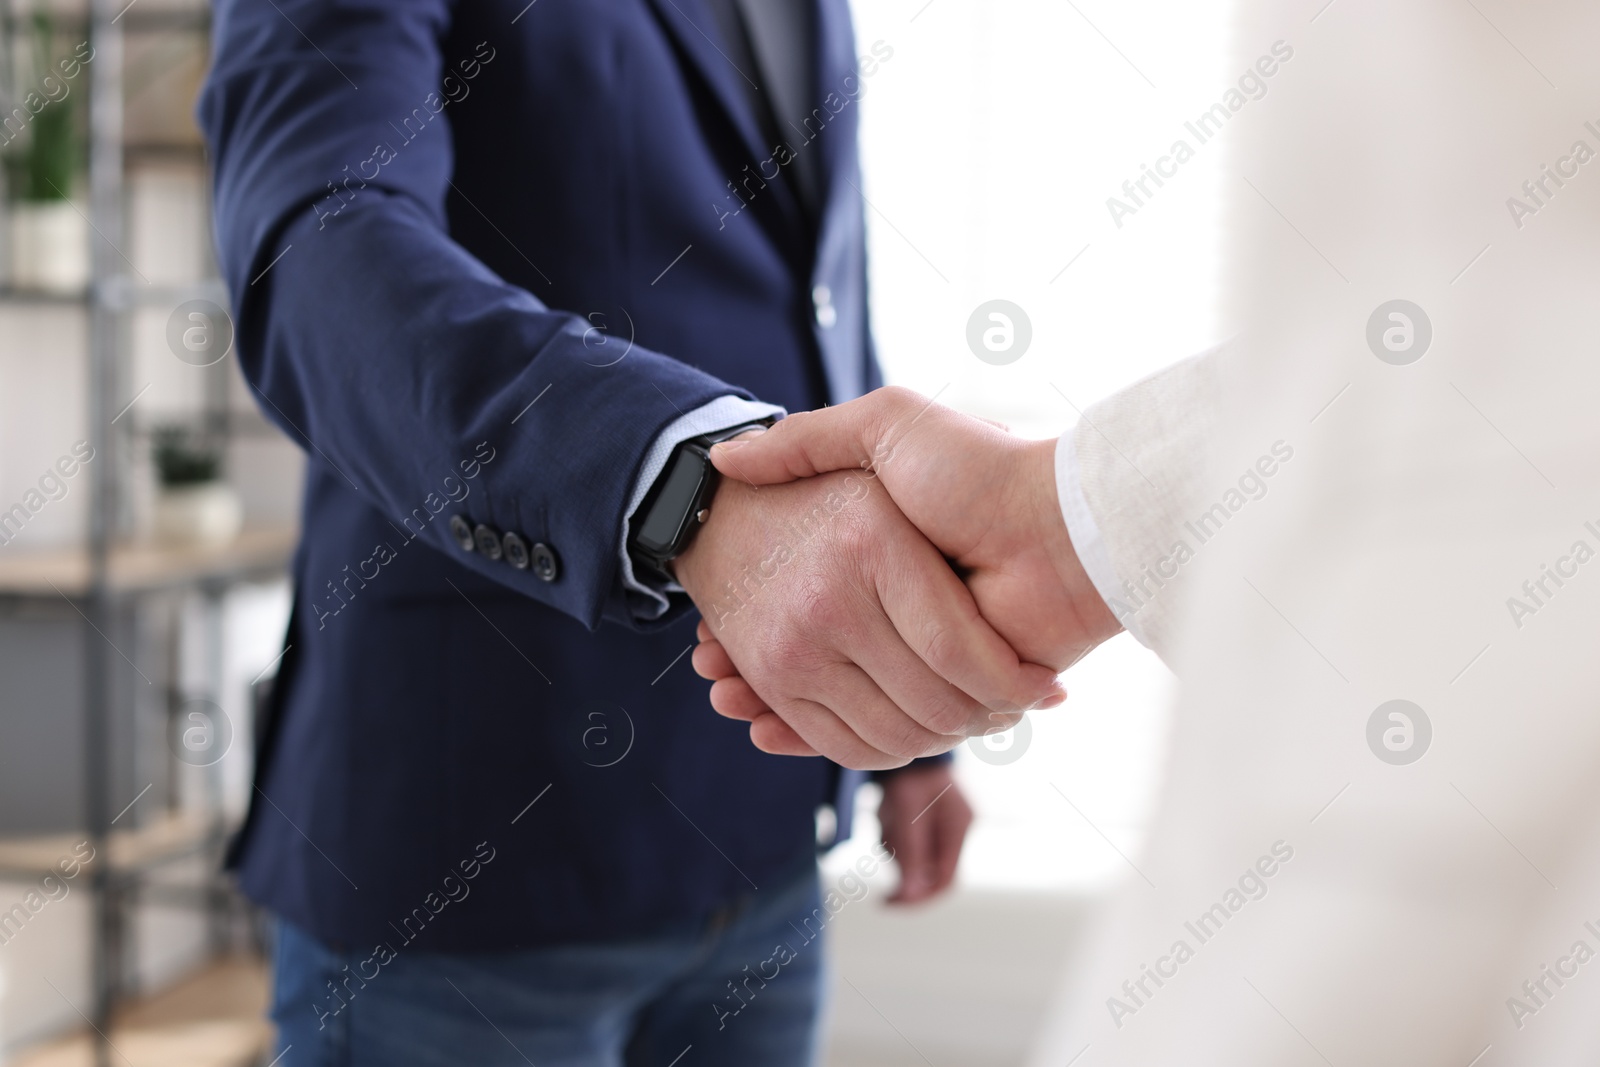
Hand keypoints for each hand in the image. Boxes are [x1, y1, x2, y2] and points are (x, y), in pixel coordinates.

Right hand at [694, 389, 1121, 744]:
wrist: (1063, 524)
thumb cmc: (978, 468)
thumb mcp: (888, 426)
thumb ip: (812, 438)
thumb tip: (726, 460)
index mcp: (877, 556)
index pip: (797, 594)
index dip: (749, 614)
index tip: (708, 627)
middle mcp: (889, 609)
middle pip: (804, 652)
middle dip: (752, 666)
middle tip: (712, 670)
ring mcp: (912, 653)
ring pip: (827, 695)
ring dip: (777, 702)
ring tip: (728, 693)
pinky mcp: (942, 692)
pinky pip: (864, 727)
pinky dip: (817, 734)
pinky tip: (766, 721)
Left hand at [878, 763, 971, 904]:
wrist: (904, 737)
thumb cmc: (908, 772)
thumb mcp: (906, 810)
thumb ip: (911, 851)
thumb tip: (911, 895)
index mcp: (959, 827)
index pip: (946, 880)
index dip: (920, 899)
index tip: (891, 905)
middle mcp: (955, 831)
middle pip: (931, 876)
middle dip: (905, 880)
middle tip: (881, 894)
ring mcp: (942, 829)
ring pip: (916, 863)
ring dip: (896, 851)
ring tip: (886, 815)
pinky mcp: (927, 824)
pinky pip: (908, 847)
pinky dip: (893, 840)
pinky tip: (887, 813)